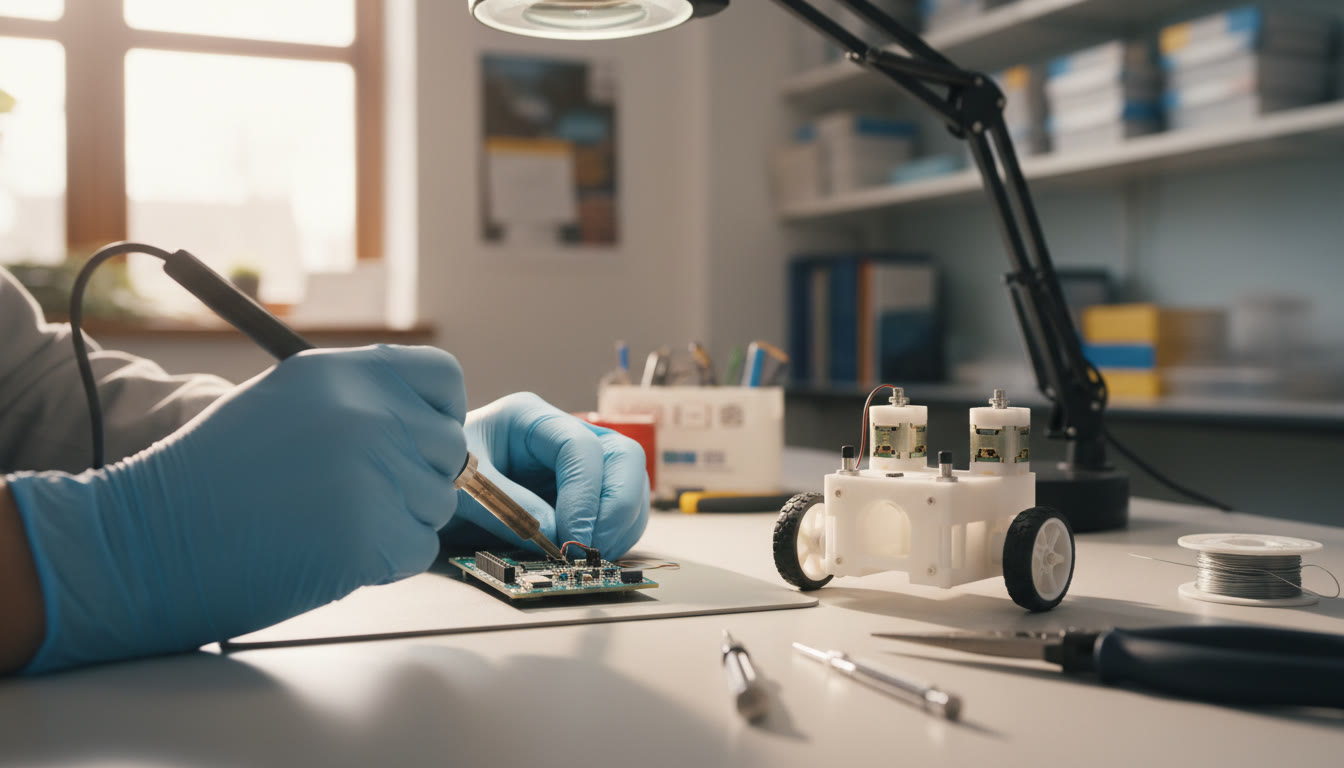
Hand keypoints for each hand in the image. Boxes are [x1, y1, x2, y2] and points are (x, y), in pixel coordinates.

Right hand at [6, 345, 467, 672]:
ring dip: (399, 520)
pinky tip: (331, 552)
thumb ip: (358, 402)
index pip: (443, 379)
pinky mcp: (372, 537)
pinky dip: (386, 562)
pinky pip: (418, 550)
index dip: (437, 413)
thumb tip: (426, 423)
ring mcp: (373, 475)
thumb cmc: (212, 478)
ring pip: (437, 503)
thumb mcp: (285, 402)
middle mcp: (366, 414)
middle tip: (362, 494)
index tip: (417, 438)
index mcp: (344, 372)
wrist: (146, 542)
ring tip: (330, 522)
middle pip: (448, 447)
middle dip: (417, 476)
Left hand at [442, 393, 648, 559]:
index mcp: (530, 418)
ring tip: (592, 557)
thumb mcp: (461, 485)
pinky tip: (591, 555)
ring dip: (622, 524)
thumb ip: (504, 504)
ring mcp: (579, 463)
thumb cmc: (440, 475)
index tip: (571, 537)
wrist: (428, 490)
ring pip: (631, 483)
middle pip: (622, 457)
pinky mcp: (584, 493)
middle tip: (593, 549)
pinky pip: (621, 510)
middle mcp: (563, 435)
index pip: (580, 447)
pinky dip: (617, 535)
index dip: (584, 493)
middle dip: (618, 506)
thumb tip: (552, 533)